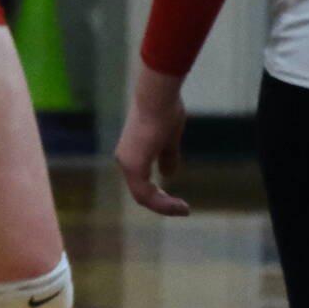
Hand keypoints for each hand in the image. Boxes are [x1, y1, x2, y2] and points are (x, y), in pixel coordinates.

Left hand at [112, 64, 191, 216]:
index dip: (159, 197)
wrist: (158, 98)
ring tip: (183, 210)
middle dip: (162, 204)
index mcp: (131, 154)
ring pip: (143, 196)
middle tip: (183, 210)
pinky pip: (145, 192)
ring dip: (164, 206)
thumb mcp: (169, 139)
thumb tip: (168, 174)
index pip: (141, 184)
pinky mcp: (133, 164)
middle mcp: (125, 160)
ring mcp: (127, 163)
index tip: (179, 203)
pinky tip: (179, 205)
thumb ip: (167, 157)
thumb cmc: (164, 112)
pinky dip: (162, 202)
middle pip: (141, 193)